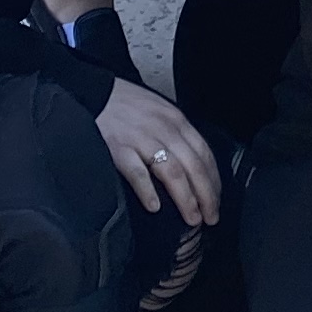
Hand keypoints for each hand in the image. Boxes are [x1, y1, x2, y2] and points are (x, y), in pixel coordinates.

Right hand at [95, 78, 217, 228]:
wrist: (94, 94)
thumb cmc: (127, 106)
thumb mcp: (160, 112)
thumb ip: (176, 135)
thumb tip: (192, 166)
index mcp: (177, 121)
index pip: (204, 154)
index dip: (214, 181)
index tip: (217, 201)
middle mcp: (164, 130)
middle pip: (194, 167)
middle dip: (206, 196)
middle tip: (210, 218)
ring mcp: (142, 139)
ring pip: (173, 172)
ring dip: (186, 199)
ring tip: (192, 218)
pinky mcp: (119, 149)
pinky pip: (138, 173)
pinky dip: (148, 191)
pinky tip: (154, 207)